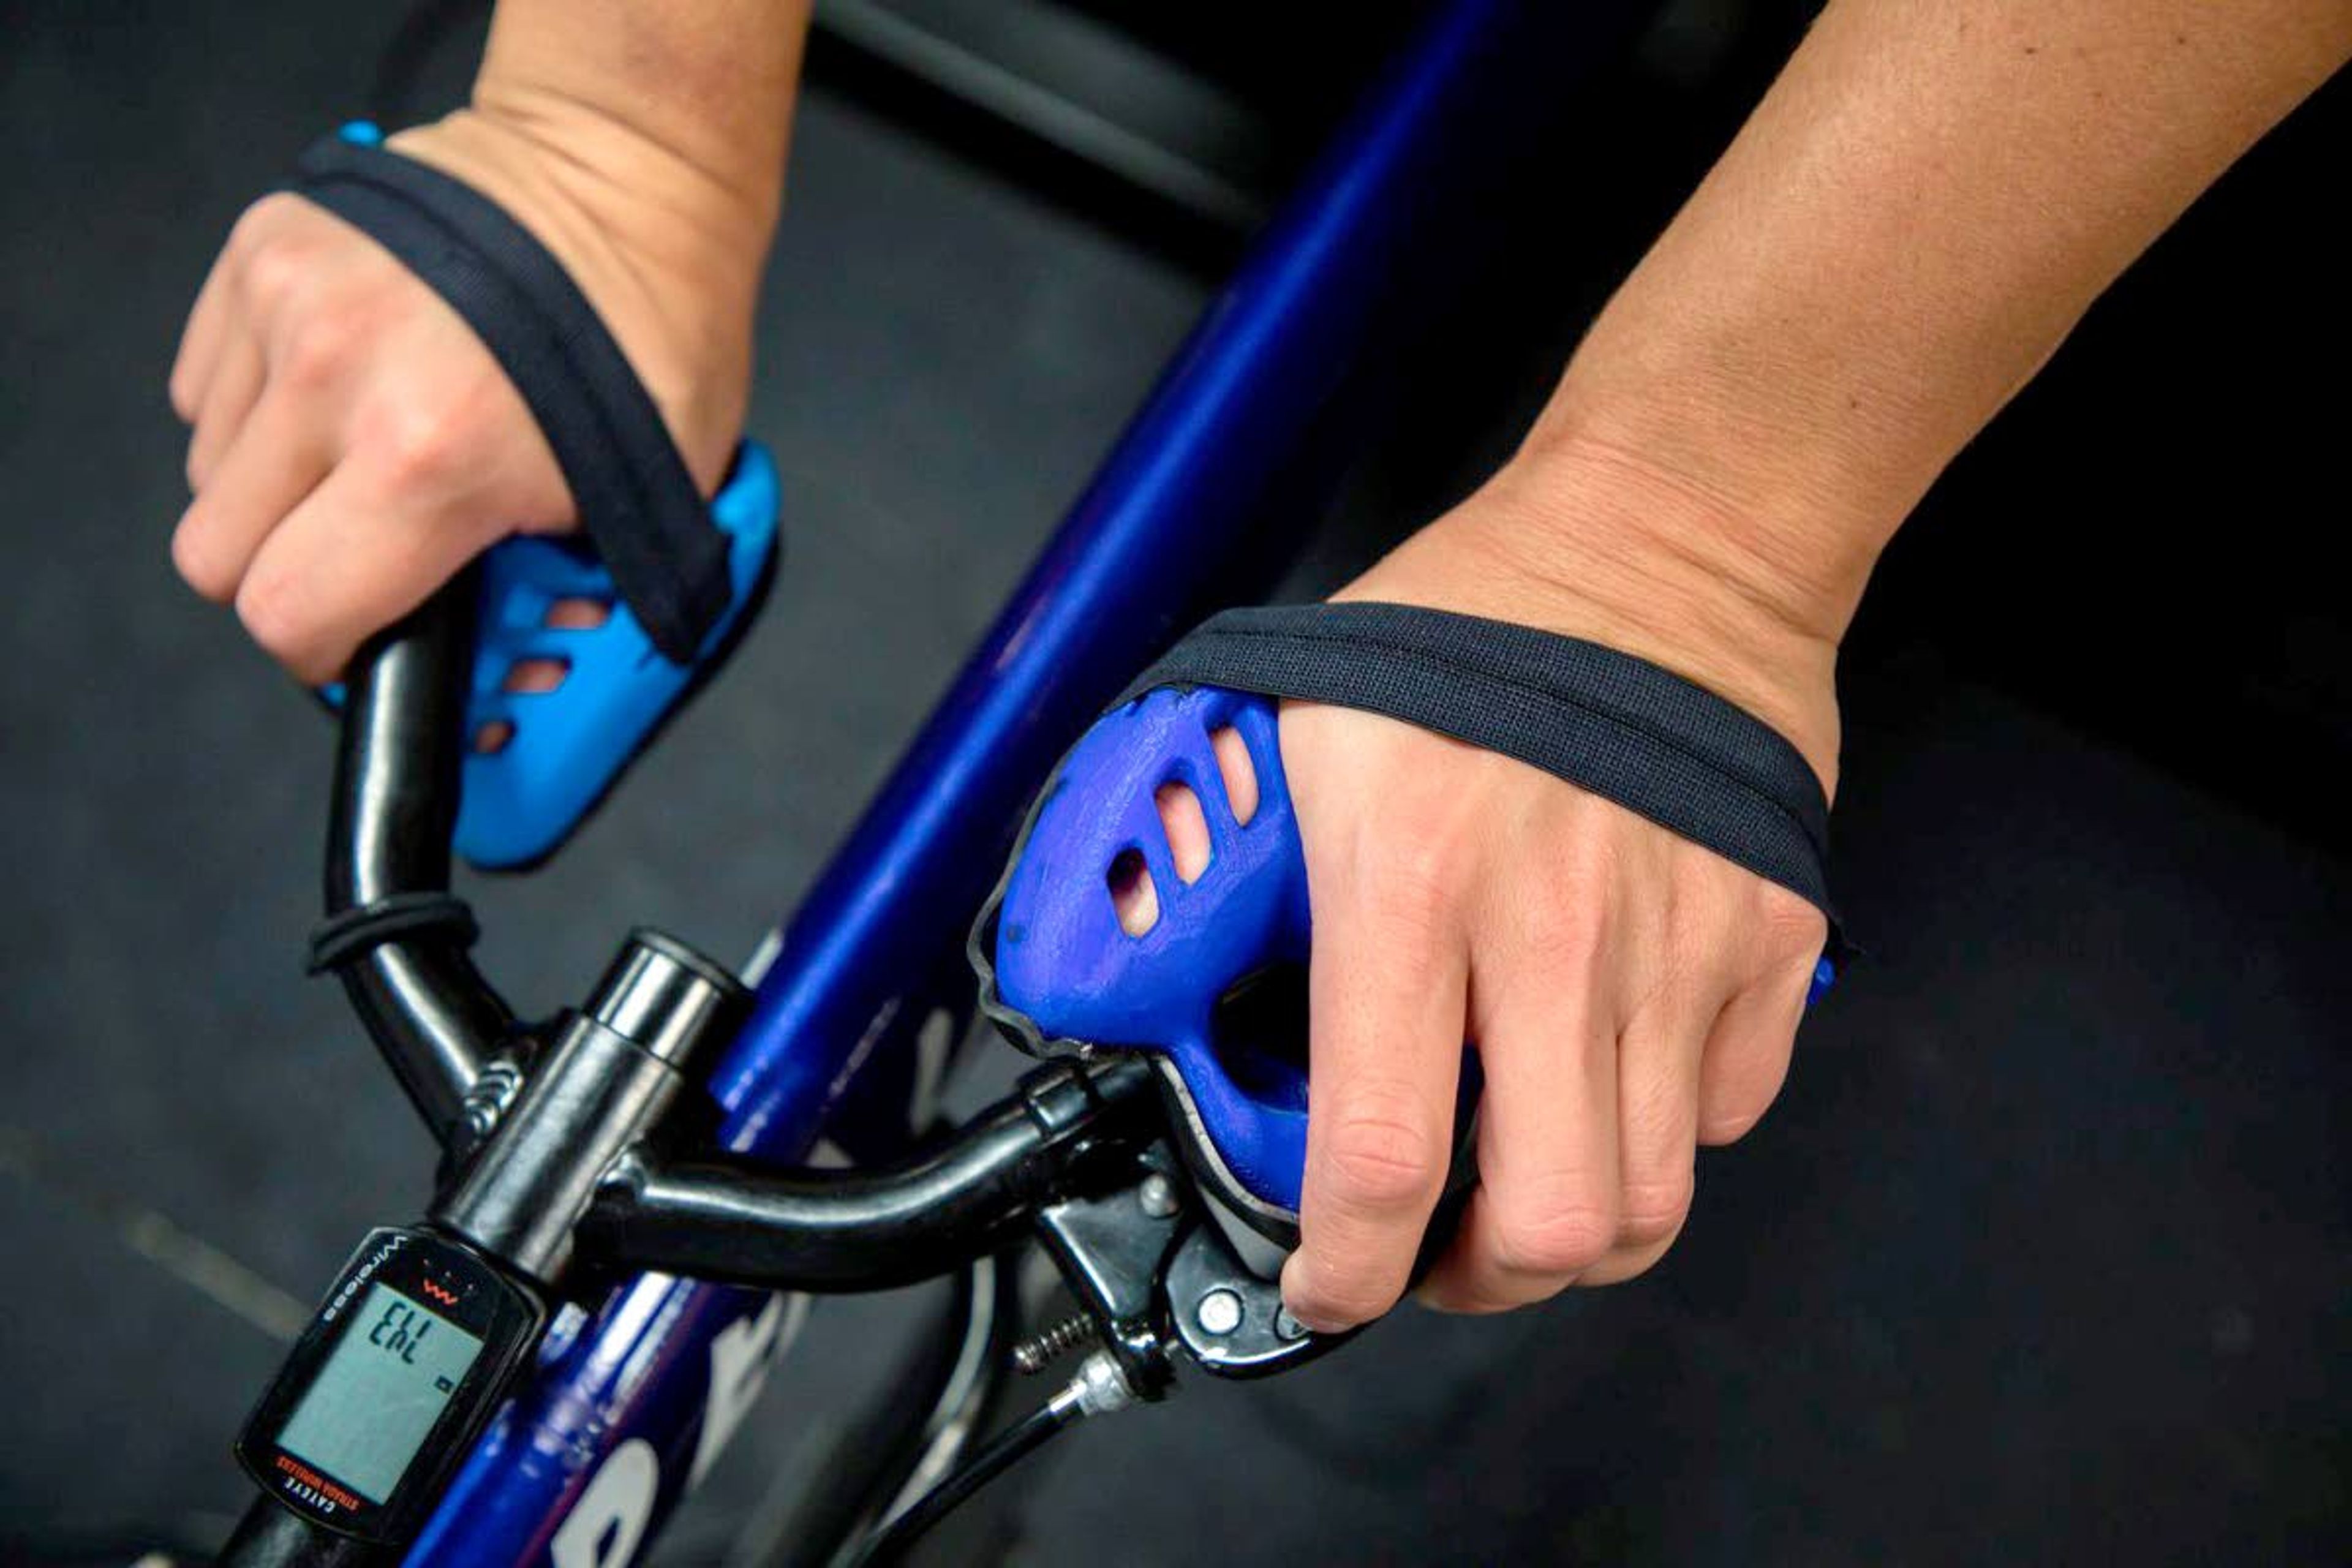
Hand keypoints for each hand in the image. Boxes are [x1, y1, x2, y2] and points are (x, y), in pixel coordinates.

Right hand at [167, 103, 762, 683]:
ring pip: (210, 470)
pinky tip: (347, 393)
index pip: (291, 612)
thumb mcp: (640, 501)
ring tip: (371, 459)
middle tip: (362, 559)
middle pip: (220, 554)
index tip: (360, 643)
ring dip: (276, 490)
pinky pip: (208, 385)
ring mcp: (288, 302)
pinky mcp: (262, 249)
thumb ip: (551, 597)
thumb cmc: (653, 336)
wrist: (626, 174)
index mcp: (434, 455)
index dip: (323, 651)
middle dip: (286, 577)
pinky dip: (262, 411)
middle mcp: (340, 374)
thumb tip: (508, 678)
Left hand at [1272, 450, 1837, 1326]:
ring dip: (1572, 1235)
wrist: (1663, 542)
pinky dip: (1663, 1139)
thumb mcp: (1301, 727)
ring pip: (1650, 1201)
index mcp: (1413, 882)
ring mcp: (1681, 945)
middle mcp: (1556, 933)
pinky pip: (1725, 1115)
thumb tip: (1174, 971)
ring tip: (1518, 1193)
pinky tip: (1606, 1085)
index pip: (1382, 1154)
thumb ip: (1240, 863)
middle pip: (1550, 1223)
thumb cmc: (1470, 629)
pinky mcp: (1771, 941)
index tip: (1321, 1285)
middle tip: (1433, 1252)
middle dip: (1476, 1281)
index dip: (1343, 1267)